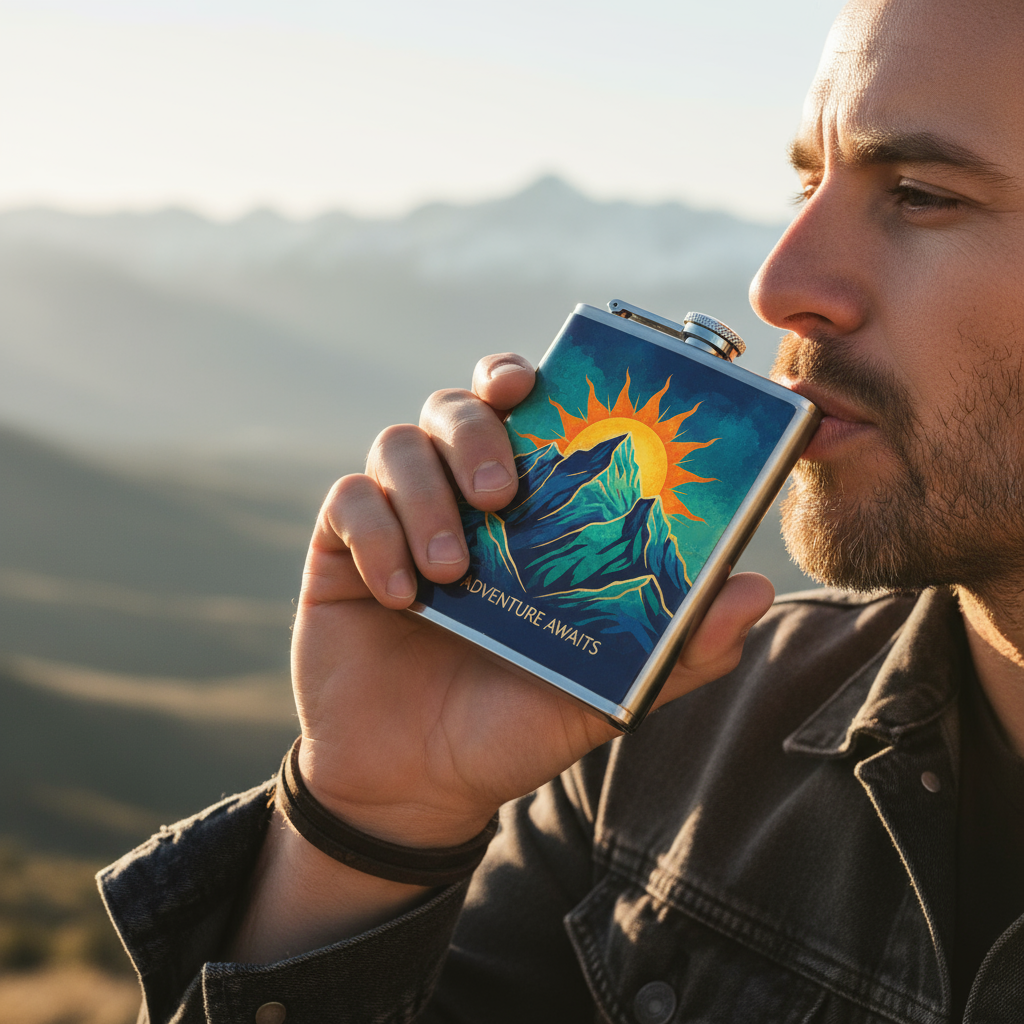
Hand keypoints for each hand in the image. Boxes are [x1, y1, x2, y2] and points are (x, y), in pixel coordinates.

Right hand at [290, 352, 775, 847]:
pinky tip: (400, 594)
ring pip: (397, 443)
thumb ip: (677, 648)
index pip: (519, 411)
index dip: (519, 377)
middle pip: (454, 406)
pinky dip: (376, 534)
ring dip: (427, 494)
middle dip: (477, 431)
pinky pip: (349, 501)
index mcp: (523, 516)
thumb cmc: (512, 727)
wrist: (416, 784)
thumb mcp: (601, 693)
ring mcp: (397, 521)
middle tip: (502, 495)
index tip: (532, 385)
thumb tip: (758, 588)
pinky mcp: (342, 550)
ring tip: (454, 570)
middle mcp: (458, 501)